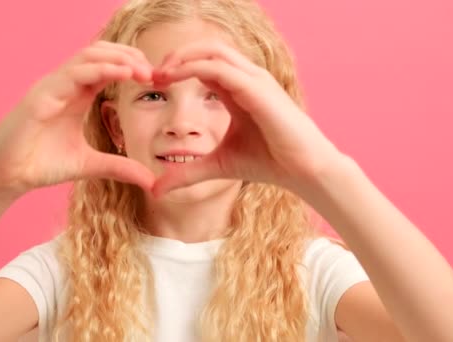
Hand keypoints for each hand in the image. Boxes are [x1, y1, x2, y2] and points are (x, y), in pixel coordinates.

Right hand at [0, 41, 156, 197]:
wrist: (6, 178)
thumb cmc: (41, 164)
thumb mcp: (89, 165)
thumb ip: (120, 167)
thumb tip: (151, 182)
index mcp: (77, 95)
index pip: (107, 66)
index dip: (132, 67)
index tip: (157, 80)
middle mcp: (65, 86)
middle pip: (100, 54)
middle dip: (129, 57)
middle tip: (154, 72)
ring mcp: (50, 89)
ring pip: (86, 57)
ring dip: (117, 59)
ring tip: (142, 70)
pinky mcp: (38, 98)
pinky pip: (69, 76)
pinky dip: (96, 70)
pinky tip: (119, 74)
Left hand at [151, 41, 344, 196]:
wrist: (302, 170)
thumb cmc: (269, 162)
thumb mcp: (217, 166)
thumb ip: (188, 173)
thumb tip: (157, 189)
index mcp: (237, 90)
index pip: (203, 65)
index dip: (175, 70)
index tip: (152, 84)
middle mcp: (246, 78)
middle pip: (206, 49)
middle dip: (175, 56)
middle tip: (150, 74)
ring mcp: (253, 80)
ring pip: (212, 51)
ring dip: (181, 57)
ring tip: (158, 74)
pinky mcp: (257, 88)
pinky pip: (219, 67)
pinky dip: (192, 67)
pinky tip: (172, 78)